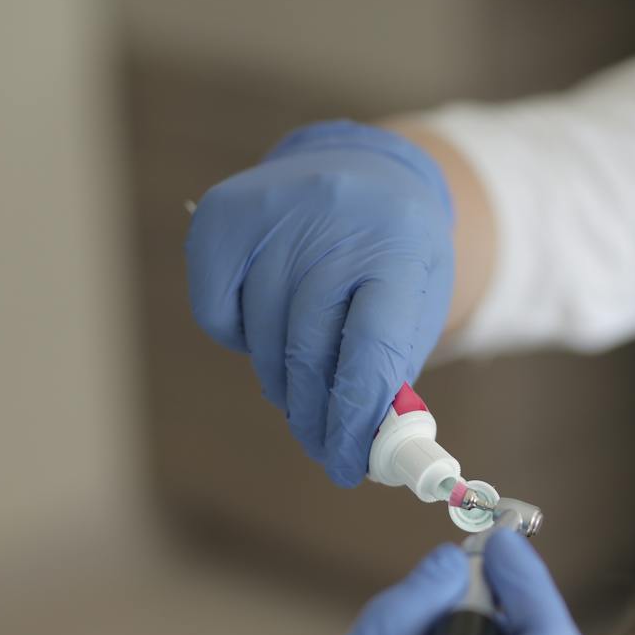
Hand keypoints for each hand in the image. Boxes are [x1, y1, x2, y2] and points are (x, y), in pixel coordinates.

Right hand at [187, 120, 454, 485]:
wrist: (364, 170)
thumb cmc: (395, 258)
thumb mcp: (417, 305)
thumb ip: (391, 373)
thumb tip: (360, 447)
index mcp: (399, 245)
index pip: (370, 350)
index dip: (355, 418)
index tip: (349, 464)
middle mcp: (335, 219)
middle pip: (309, 349)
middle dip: (315, 414)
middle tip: (324, 445)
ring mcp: (274, 211)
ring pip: (263, 337)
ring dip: (282, 383)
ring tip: (302, 387)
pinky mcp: (223, 215)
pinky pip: (216, 314)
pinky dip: (238, 340)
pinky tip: (267, 330)